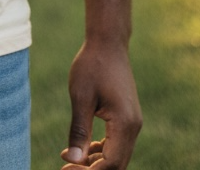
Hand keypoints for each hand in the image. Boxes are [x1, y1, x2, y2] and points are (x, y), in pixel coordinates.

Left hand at [60, 41, 141, 169]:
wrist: (108, 43)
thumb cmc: (92, 65)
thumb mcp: (80, 97)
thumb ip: (79, 131)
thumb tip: (73, 161)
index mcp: (125, 124)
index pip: (110, 164)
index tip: (65, 168)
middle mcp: (134, 127)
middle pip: (117, 165)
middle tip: (66, 167)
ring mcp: (133, 123)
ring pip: (118, 156)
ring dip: (97, 163)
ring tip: (71, 160)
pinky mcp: (128, 118)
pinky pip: (118, 144)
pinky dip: (102, 151)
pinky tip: (84, 148)